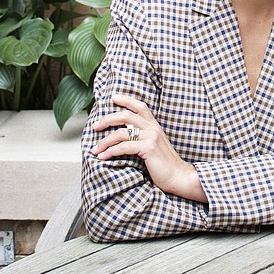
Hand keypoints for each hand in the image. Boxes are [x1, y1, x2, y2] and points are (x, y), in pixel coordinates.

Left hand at [90, 93, 206, 201]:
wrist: (177, 175)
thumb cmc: (163, 164)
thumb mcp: (153, 145)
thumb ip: (142, 137)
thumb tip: (124, 134)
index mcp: (154, 125)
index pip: (140, 106)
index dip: (126, 100)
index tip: (113, 97)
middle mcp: (152, 128)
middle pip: (126, 116)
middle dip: (107, 119)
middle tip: (95, 126)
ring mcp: (151, 137)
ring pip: (121, 133)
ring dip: (104, 141)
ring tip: (95, 149)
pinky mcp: (148, 148)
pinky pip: (123, 147)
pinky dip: (110, 152)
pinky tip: (103, 157)